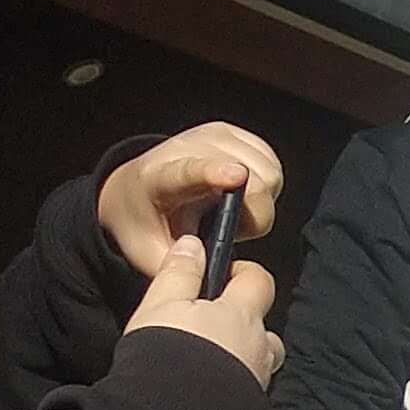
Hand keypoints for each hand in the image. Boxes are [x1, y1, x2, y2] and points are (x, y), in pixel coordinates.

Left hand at [96, 124, 280, 279]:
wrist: (136, 189)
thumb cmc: (146, 225)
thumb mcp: (152, 256)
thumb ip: (183, 268)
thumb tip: (220, 277)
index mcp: (160, 178)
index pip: (190, 172)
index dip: (215, 173)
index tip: (236, 176)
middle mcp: (187, 147)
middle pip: (255, 182)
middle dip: (255, 215)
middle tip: (230, 227)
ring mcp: (213, 135)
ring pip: (271, 173)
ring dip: (261, 201)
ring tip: (233, 208)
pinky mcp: (233, 132)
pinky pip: (273, 163)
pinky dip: (267, 185)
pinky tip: (242, 191)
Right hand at [123, 236, 282, 387]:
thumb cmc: (165, 353)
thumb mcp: (162, 305)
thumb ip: (180, 273)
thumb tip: (193, 244)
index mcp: (243, 315)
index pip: (259, 281)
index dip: (242, 274)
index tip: (219, 276)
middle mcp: (260, 347)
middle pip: (265, 326)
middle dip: (244, 322)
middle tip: (209, 325)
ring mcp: (258, 380)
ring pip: (260, 360)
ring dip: (242, 355)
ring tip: (208, 359)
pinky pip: (249, 389)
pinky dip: (235, 383)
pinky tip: (209, 388)